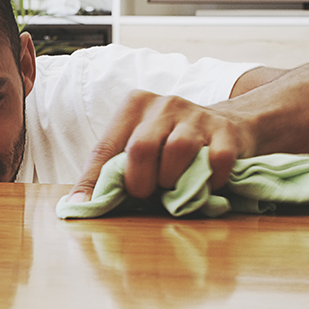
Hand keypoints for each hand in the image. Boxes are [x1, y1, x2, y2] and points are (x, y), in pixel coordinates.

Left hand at [68, 90, 252, 201]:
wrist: (229, 123)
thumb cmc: (170, 141)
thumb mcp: (139, 144)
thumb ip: (111, 168)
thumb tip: (79, 202)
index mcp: (135, 105)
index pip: (106, 146)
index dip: (94, 179)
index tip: (85, 204)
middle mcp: (165, 104)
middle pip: (140, 147)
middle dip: (139, 181)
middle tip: (144, 193)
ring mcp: (197, 115)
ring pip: (178, 149)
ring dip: (172, 179)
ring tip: (172, 185)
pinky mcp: (226, 131)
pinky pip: (215, 160)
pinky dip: (208, 180)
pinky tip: (204, 183)